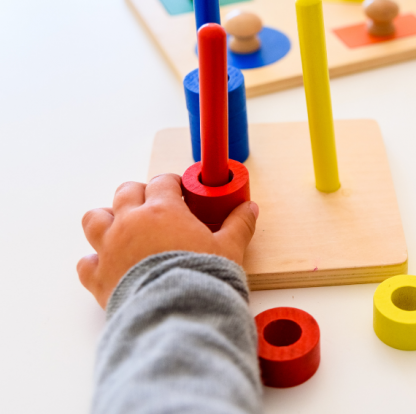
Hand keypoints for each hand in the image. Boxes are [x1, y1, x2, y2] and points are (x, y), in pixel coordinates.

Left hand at [77, 174, 257, 307]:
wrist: (175, 314)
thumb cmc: (201, 277)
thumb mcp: (229, 249)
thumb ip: (239, 225)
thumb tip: (250, 208)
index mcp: (162, 210)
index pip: (162, 181)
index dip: (172, 184)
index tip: (181, 193)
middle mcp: (131, 223)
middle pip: (126, 192)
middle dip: (139, 194)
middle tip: (155, 207)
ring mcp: (110, 248)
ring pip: (95, 219)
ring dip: (108, 219)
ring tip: (124, 228)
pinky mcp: (98, 277)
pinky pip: (86, 262)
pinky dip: (95, 260)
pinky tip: (110, 264)